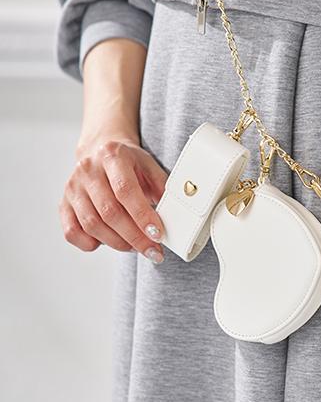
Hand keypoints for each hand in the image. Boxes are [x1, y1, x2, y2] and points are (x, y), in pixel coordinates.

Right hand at [59, 136, 167, 262]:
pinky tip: (109, 242)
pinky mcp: (63, 204)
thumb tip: (177, 214)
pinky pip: (72, 232)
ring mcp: (73, 188)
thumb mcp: (151, 167)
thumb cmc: (130, 163)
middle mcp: (88, 170)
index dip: (142, 216)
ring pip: (92, 225)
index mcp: (112, 156)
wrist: (101, 150)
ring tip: (137, 246)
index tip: (158, 235)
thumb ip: (163, 188)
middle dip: (135, 237)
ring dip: (118, 243)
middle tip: (153, 251)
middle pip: (109, 212)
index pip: (126, 190)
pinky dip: (91, 244)